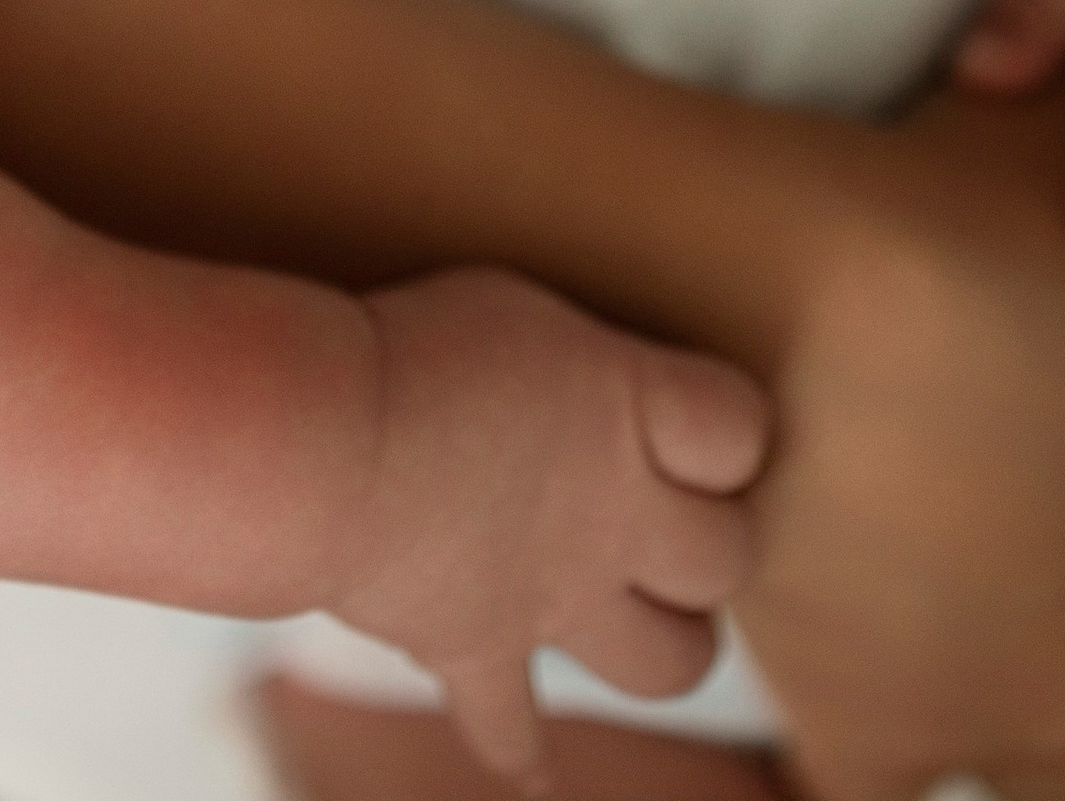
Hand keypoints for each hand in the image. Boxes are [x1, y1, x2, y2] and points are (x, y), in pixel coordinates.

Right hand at [333, 266, 766, 790]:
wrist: (327, 449)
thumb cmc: (410, 346)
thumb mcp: (513, 310)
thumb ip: (571, 366)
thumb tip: (582, 386)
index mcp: (626, 408)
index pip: (737, 426)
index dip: (727, 426)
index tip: (694, 414)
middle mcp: (613, 514)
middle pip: (726, 554)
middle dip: (712, 540)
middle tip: (671, 514)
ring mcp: (554, 597)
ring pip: (669, 663)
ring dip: (671, 648)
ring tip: (647, 622)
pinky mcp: (480, 652)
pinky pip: (511, 729)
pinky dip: (518, 750)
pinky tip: (531, 770)